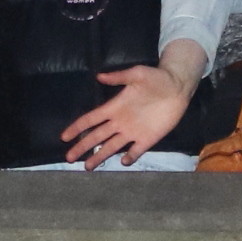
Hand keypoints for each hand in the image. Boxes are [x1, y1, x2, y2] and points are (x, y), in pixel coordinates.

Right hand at [69, 63, 191, 167]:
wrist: (177, 86)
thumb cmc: (156, 78)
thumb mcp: (136, 74)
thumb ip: (119, 77)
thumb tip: (99, 76)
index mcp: (114, 107)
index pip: (91, 119)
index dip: (77, 128)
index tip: (64, 137)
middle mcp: (120, 122)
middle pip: (96, 137)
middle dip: (82, 146)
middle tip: (69, 158)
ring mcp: (133, 132)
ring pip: (111, 147)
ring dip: (99, 156)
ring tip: (87, 167)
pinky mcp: (148, 138)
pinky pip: (136, 151)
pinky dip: (129, 157)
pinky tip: (122, 161)